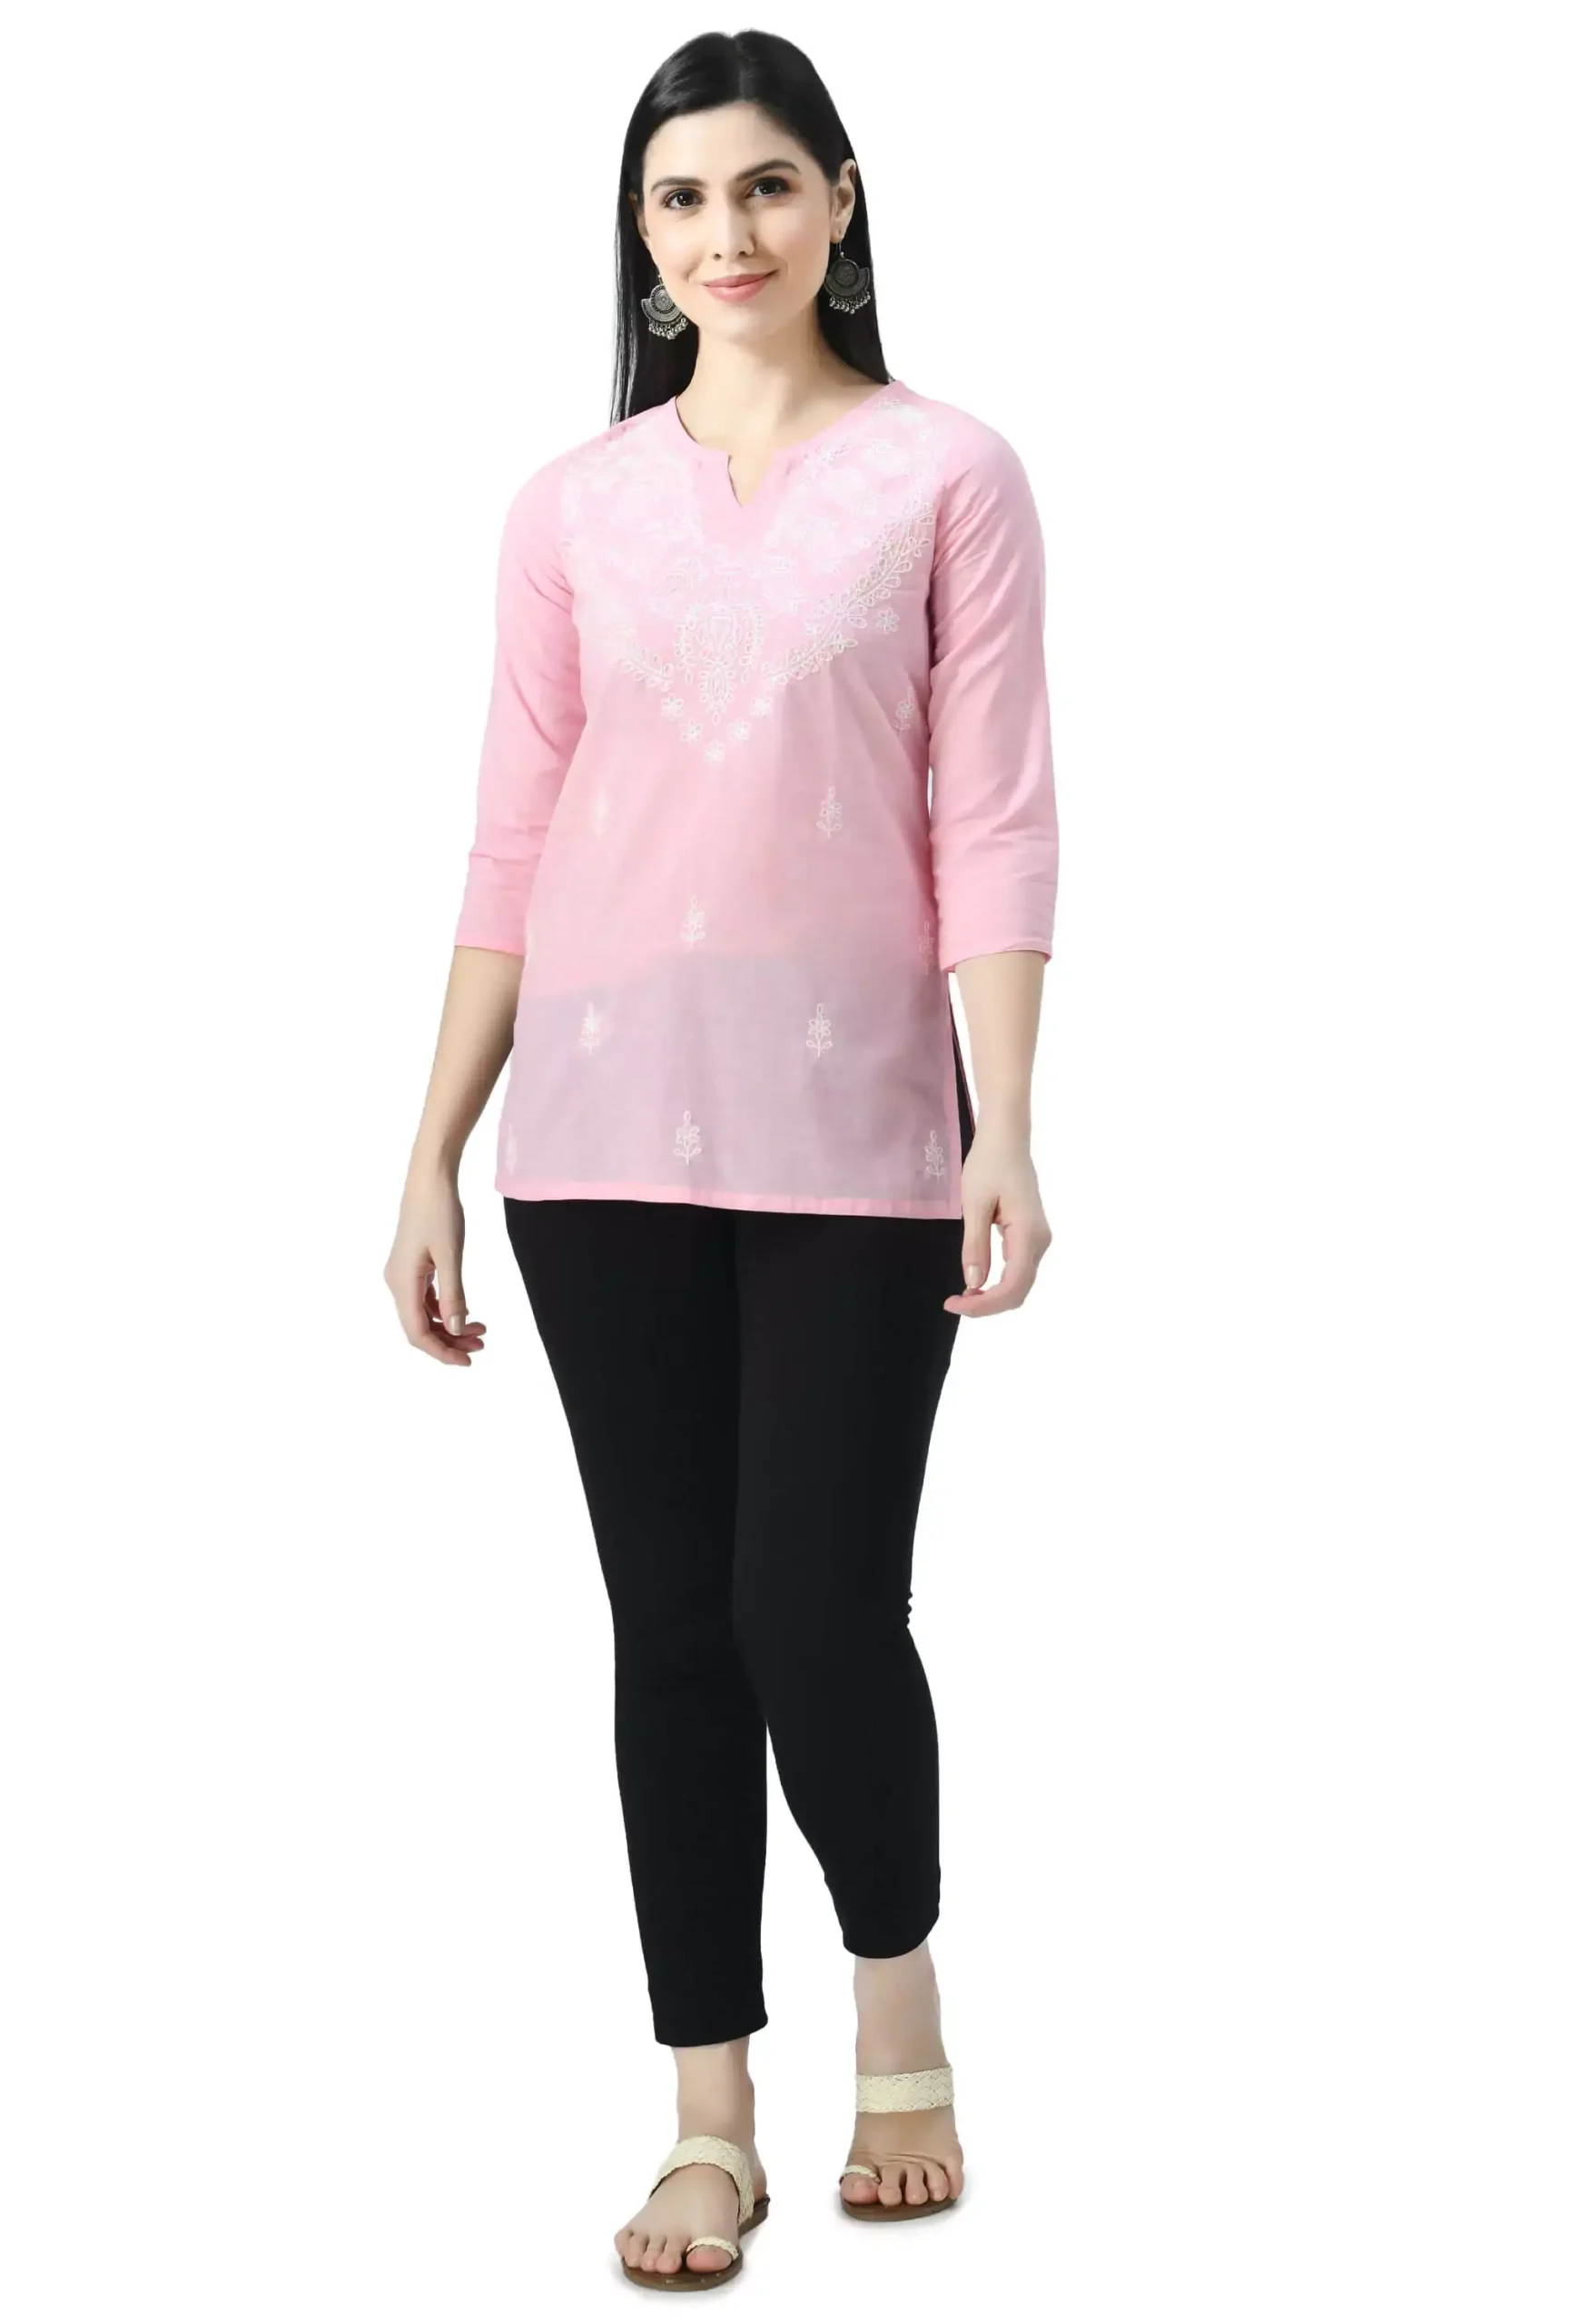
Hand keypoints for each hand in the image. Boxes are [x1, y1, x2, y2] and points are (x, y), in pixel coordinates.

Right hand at [384, 1164, 487, 1365]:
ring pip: (423, 1313)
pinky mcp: (411, 1266)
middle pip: (419, 1326)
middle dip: (450, 1340)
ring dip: (449, 1325)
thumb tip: (456, 1329)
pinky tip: (465, 1311)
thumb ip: (453, 1294)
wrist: (430, 1178)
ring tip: (481, 1330)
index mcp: (402, 1282)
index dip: (441, 1351)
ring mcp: (402, 1274)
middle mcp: (396, 1282)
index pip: (417, 1332)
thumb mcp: (451, 1255)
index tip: (467, 1360)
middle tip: (482, 1344)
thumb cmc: (440, 1211)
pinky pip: (425, 1298)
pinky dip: (445, 1308)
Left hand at [945, 1122, 1051, 1315]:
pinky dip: (998, 1283)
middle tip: (954, 1303)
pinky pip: (1018, 1269)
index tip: (955, 1304)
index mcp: (1028, 1234)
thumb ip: (975, 1245)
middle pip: (1019, 1290)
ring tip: (962, 1296)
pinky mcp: (1031, 1235)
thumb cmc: (988, 1164)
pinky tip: (976, 1281)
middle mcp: (1040, 1241)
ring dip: (993, 1296)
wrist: (1006, 1139)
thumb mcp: (974, 1204)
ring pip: (1020, 1283)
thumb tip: (974, 1283)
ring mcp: (1038, 1239)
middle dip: (988, 1305)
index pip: (1012, 1286)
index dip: (985, 1304)